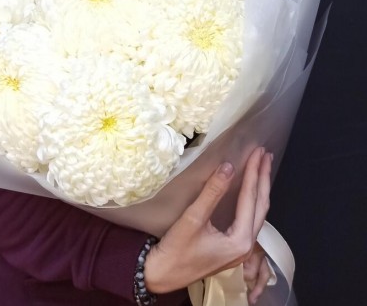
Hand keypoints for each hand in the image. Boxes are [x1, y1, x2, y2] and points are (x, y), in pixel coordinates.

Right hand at [144, 147, 271, 293]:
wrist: (163, 275)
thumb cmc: (176, 250)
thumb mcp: (193, 218)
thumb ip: (212, 192)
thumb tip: (228, 167)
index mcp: (240, 240)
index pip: (250, 199)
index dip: (254, 173)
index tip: (257, 152)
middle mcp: (246, 246)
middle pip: (260, 206)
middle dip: (263, 178)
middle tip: (265, 154)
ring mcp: (240, 248)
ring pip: (257, 213)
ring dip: (259, 188)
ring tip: (261, 167)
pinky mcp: (232, 247)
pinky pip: (249, 219)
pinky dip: (251, 200)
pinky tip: (249, 190)